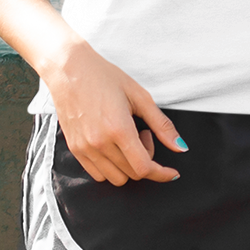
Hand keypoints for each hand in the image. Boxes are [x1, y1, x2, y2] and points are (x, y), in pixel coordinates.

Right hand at [46, 41, 186, 185]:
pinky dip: (111, 167)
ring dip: (128, 165)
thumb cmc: (105, 78)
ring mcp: (84, 149)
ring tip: (128, 138)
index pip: (143, 168)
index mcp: (119, 130)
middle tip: (144, 134)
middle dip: (146, 160)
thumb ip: (162, 125)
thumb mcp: (141, 97)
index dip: (161, 173)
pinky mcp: (74, 149)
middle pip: (131, 174)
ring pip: (114, 178)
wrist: (69, 71)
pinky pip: (97, 173)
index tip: (171, 172)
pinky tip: (114, 144)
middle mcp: (99, 144)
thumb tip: (180, 147)